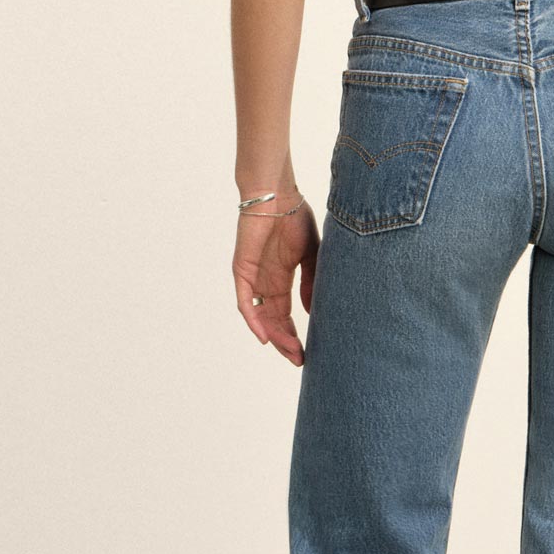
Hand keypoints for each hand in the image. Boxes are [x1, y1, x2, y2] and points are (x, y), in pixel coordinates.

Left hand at [233, 200, 318, 366]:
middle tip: (299, 358)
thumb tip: (311, 310)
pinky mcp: (242, 271)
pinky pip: (245, 301)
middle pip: (272, 321)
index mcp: (281, 278)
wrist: (278, 195)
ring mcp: (252, 278)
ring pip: (259, 316)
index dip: (294, 333)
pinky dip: (253, 321)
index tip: (307, 352)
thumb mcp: (311, 255)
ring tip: (289, 351)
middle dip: (285, 341)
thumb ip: (311, 281)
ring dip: (273, 335)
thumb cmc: (295, 217)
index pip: (285, 314)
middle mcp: (265, 282)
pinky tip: (264, 337)